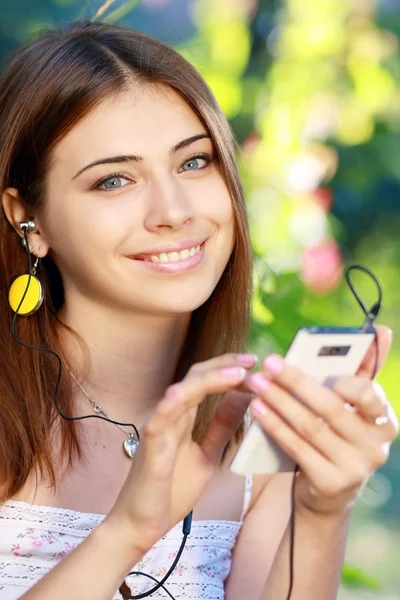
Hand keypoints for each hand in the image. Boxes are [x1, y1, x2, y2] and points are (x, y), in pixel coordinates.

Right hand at [105, 353, 254, 555]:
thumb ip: (222, 427)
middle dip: (224, 365)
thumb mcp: (208, 455)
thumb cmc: (171, 490)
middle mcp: (170, 416)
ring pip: (181, 391)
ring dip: (209, 380)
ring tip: (237, 373)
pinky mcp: (149, 446)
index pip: (205, 381)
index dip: (228, 369)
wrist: (141, 524)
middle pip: (195, 377)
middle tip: (251, 360)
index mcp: (183, 417)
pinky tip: (183, 394)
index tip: (254, 364)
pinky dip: (171, 404)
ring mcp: (158, 428)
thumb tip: (242, 399)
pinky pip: (159, 419)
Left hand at [246, 326, 398, 515]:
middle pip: (332, 408)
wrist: (329, 491)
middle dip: (297, 382)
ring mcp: (354, 468)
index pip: (371, 395)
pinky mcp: (330, 483)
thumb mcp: (353, 406)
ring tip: (256, 382)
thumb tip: (381, 330)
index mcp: (384, 421)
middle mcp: (375, 447)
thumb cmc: (339, 435)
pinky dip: (274, 425)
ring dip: (279, 401)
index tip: (325, 368)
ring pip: (310, 427)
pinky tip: (257, 408)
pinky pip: (296, 447)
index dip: (350, 382)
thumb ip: (362, 370)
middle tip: (270, 362)